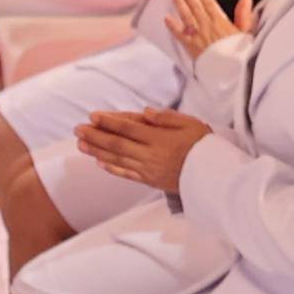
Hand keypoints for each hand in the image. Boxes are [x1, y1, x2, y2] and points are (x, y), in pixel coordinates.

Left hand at [74, 109, 212, 192]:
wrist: (215, 175)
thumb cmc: (204, 145)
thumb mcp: (191, 123)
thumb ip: (167, 117)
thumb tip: (145, 112)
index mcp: (160, 138)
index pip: (128, 127)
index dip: (109, 121)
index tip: (92, 116)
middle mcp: (151, 154)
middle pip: (117, 144)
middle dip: (95, 136)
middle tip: (77, 129)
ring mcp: (149, 169)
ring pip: (118, 159)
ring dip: (97, 151)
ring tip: (81, 144)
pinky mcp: (151, 180)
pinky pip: (127, 174)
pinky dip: (112, 169)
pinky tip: (100, 163)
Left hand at [164, 0, 253, 60]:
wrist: (232, 71)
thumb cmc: (240, 53)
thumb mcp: (246, 33)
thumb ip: (244, 15)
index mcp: (221, 22)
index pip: (208, 2)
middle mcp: (208, 26)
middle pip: (195, 5)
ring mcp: (198, 36)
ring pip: (186, 16)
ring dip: (179, 3)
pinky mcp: (191, 47)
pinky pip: (180, 34)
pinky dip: (173, 26)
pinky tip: (166, 18)